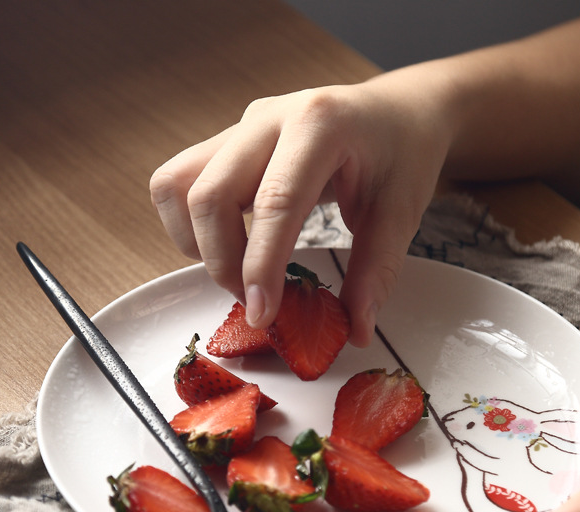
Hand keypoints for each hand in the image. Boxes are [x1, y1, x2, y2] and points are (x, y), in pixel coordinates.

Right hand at [149, 68, 452, 345]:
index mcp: (320, 124)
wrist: (394, 112)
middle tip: (257, 302)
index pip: (275, 202)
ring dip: (196, 242)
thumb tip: (354, 330)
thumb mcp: (401, 212)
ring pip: (177, 185)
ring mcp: (240, 126)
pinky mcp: (226, 142)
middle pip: (209, 194)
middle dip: (222, 263)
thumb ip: (376, 271)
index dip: (261, 266)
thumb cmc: (401, 155)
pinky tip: (229, 244)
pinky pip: (178, 183)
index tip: (262, 315)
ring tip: (238, 272)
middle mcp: (269, 118)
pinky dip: (190, 224)